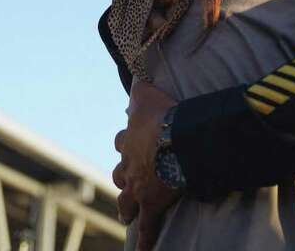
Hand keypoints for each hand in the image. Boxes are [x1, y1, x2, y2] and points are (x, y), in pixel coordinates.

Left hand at [113, 80, 180, 249]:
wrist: (174, 140)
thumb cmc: (164, 114)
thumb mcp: (147, 91)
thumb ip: (141, 79)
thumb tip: (135, 61)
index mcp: (130, 140)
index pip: (123, 139)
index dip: (126, 140)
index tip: (128, 138)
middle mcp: (130, 165)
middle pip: (121, 172)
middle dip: (124, 175)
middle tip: (128, 179)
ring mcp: (139, 188)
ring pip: (126, 201)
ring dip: (127, 206)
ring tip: (127, 213)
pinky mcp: (152, 205)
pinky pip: (148, 229)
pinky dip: (146, 243)